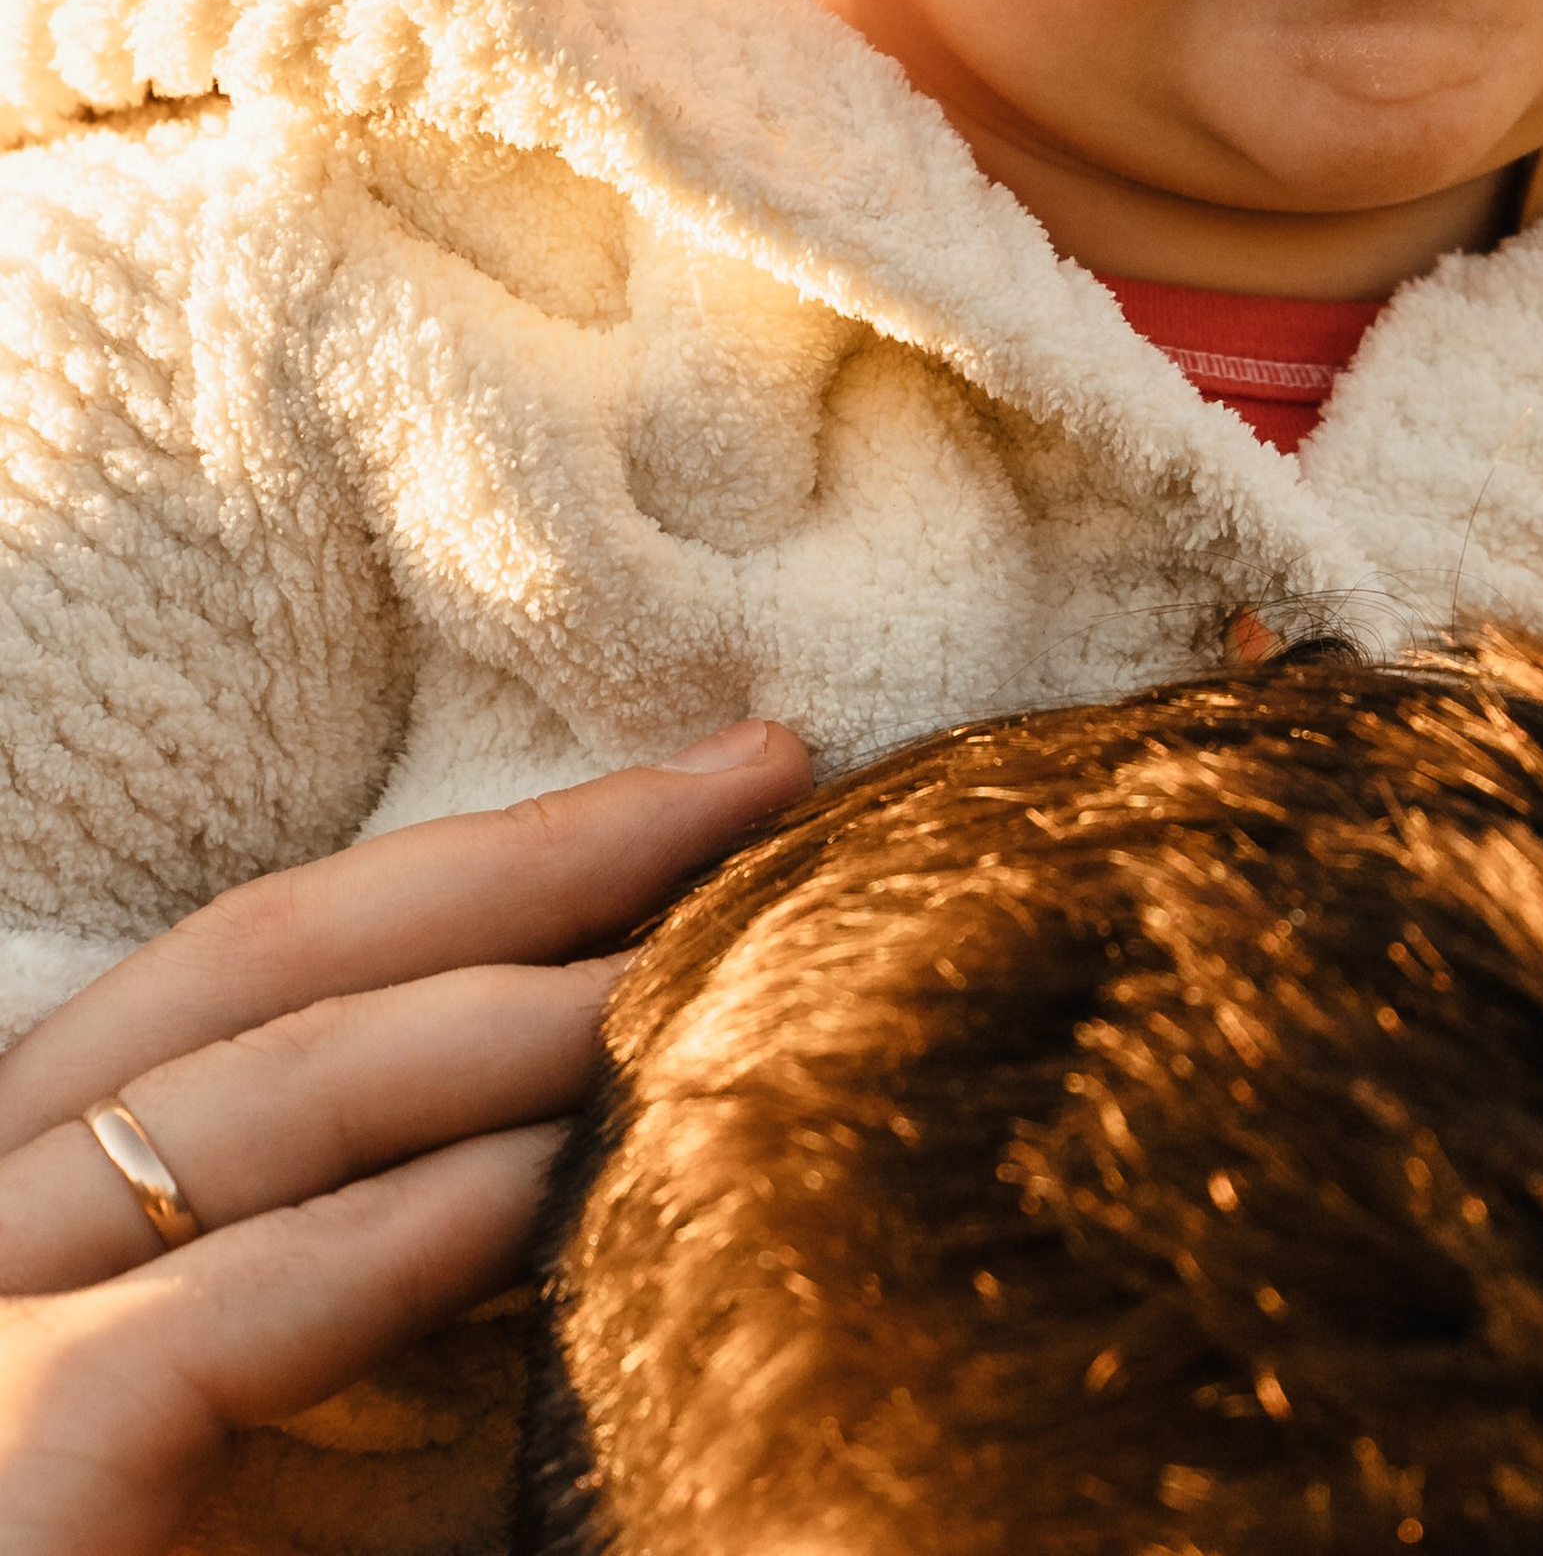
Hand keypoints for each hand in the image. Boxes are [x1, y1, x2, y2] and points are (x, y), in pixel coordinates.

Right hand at [0, 719, 809, 1555]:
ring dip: (489, 1016)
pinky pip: (199, 1328)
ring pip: (240, 1101)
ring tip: (693, 953)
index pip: (291, 954)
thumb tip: (694, 1159)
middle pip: (269, 963)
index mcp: (73, 1185)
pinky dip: (377, 1242)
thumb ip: (476, 1312)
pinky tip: (535, 1183)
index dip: (504, 851)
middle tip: (761, 773)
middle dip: (528, 857)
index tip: (730, 787)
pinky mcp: (1, 1472)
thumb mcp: (361, 1452)